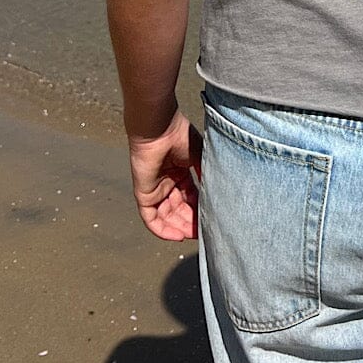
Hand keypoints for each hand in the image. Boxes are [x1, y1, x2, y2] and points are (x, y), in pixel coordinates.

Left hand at [127, 110, 202, 241]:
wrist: (159, 128)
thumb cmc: (180, 135)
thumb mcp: (200, 156)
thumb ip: (207, 175)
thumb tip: (218, 193)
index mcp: (181, 172)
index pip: (191, 197)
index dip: (201, 209)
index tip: (213, 220)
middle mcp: (167, 182)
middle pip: (180, 209)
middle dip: (192, 222)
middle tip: (205, 232)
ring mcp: (155, 189)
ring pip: (167, 216)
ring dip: (180, 227)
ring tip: (194, 235)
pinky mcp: (143, 194)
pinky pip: (151, 218)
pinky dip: (163, 229)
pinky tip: (178, 235)